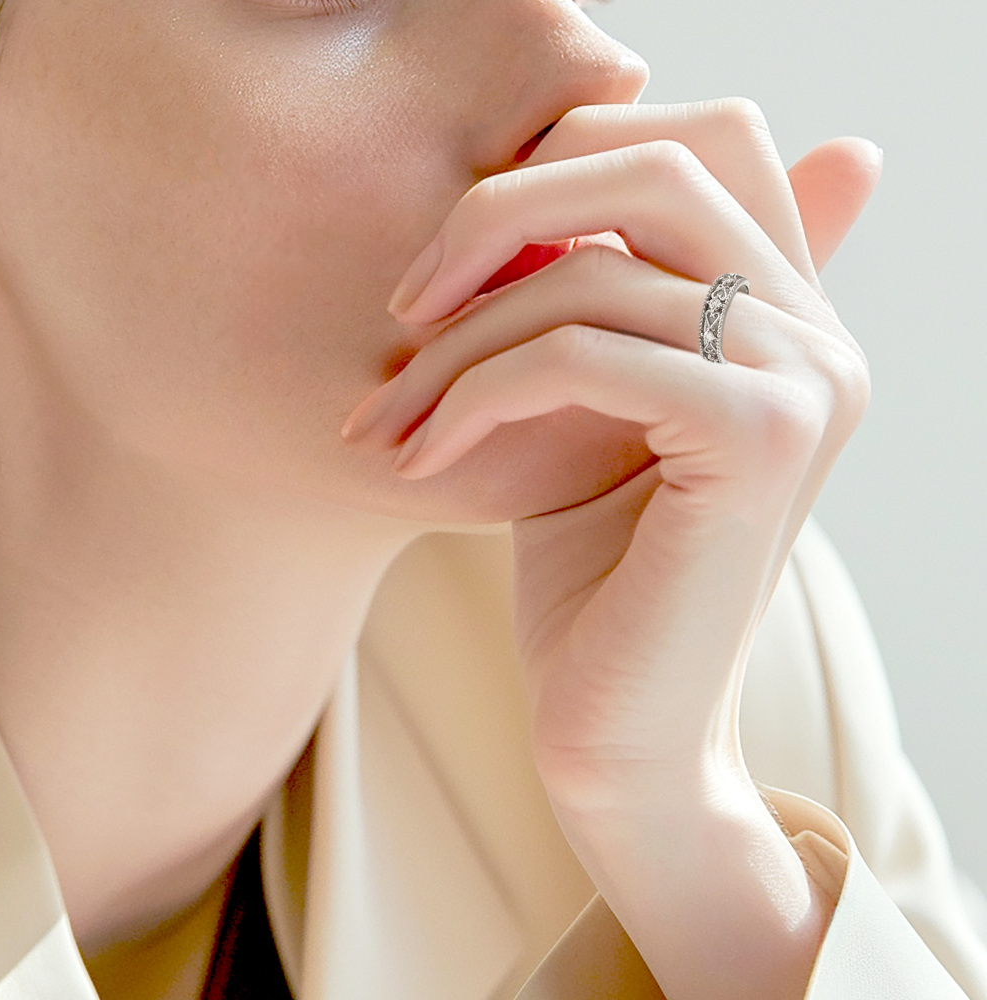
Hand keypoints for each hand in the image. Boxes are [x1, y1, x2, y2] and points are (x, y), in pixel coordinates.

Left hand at [344, 101, 880, 999]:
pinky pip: (580, 354)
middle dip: (498, 213)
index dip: (571, 153)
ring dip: (457, 344)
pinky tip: (419, 458)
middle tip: (406, 302)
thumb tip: (561, 196)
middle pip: (657, 162)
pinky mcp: (759, 440)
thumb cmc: (591, 576)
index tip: (464, 252)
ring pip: (592, 275)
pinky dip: (476, 395)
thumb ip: (594, 304)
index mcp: (785, 312)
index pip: (704, 136)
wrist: (621, 731)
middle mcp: (817, 331)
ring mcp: (804, 380)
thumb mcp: (581, 415)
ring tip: (390, 415)